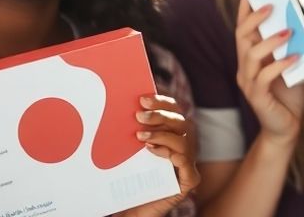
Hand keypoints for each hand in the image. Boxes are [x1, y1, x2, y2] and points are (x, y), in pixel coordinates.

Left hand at [115, 94, 199, 215]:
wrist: (128, 212)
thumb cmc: (126, 182)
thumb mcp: (126, 154)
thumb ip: (128, 135)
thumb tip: (115, 108)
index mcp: (172, 137)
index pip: (174, 112)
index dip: (162, 102)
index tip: (143, 98)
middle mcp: (183, 148)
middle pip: (182, 123)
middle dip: (162, 115)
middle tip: (139, 116)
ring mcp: (187, 165)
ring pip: (186, 141)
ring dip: (164, 134)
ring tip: (141, 136)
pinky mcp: (188, 182)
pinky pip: (188, 164)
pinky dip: (174, 154)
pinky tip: (155, 151)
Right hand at [235, 0, 303, 144]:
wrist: (285, 127)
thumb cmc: (288, 94)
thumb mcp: (291, 65)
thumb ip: (291, 47)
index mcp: (251, 57)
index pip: (242, 28)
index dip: (244, 9)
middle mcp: (246, 67)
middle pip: (241, 37)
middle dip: (254, 19)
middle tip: (272, 6)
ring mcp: (249, 83)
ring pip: (250, 55)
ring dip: (270, 41)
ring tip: (289, 32)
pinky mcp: (257, 97)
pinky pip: (264, 77)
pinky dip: (280, 65)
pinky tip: (294, 58)